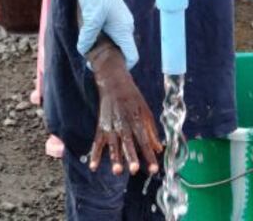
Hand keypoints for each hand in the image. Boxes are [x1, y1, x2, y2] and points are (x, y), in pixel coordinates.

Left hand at [68, 0, 138, 69]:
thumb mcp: (91, 16)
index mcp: (124, 29)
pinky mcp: (111, 15)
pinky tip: (88, 36)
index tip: (108, 71)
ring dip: (103, 47)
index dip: (123, 67)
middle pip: (122, 50)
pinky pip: (109, 33)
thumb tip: (84, 51)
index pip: (132, 56)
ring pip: (114, 41)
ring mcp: (119, 20)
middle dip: (110, 58)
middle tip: (92, 62)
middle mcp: (125, 26)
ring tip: (88, 50)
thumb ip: (88, 36)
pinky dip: (100, 38)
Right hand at [87, 35, 162, 175]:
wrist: (114, 83)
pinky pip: (97, 142)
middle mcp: (124, 124)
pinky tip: (93, 166)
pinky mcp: (101, 126)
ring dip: (115, 158)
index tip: (154, 169)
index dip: (149, 155)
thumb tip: (159, 149)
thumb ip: (152, 131)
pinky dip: (94, 154)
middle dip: (131, 156)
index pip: (145, 141)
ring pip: (113, 145)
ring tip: (117, 171)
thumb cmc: (133, 98)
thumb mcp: (146, 111)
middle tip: (134, 170)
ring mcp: (111, 126)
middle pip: (128, 143)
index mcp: (137, 120)